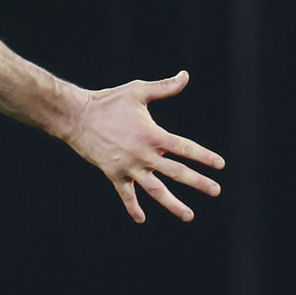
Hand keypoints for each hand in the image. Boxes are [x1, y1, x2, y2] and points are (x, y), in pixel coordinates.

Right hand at [60, 71, 223, 222]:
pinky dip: (133, 207)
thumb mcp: (137, 91)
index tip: (220, 165)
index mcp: (153, 134)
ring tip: (189, 215)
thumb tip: (185, 76)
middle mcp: (143, 154)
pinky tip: (141, 219)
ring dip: (173, 204)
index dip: (204, 156)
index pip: (185, 148)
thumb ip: (164, 87)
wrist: (75, 117)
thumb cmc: (108, 101)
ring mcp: (128, 167)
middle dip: (198, 182)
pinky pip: (126, 194)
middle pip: (176, 172)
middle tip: (216, 190)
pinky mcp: (113, 173)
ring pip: (155, 189)